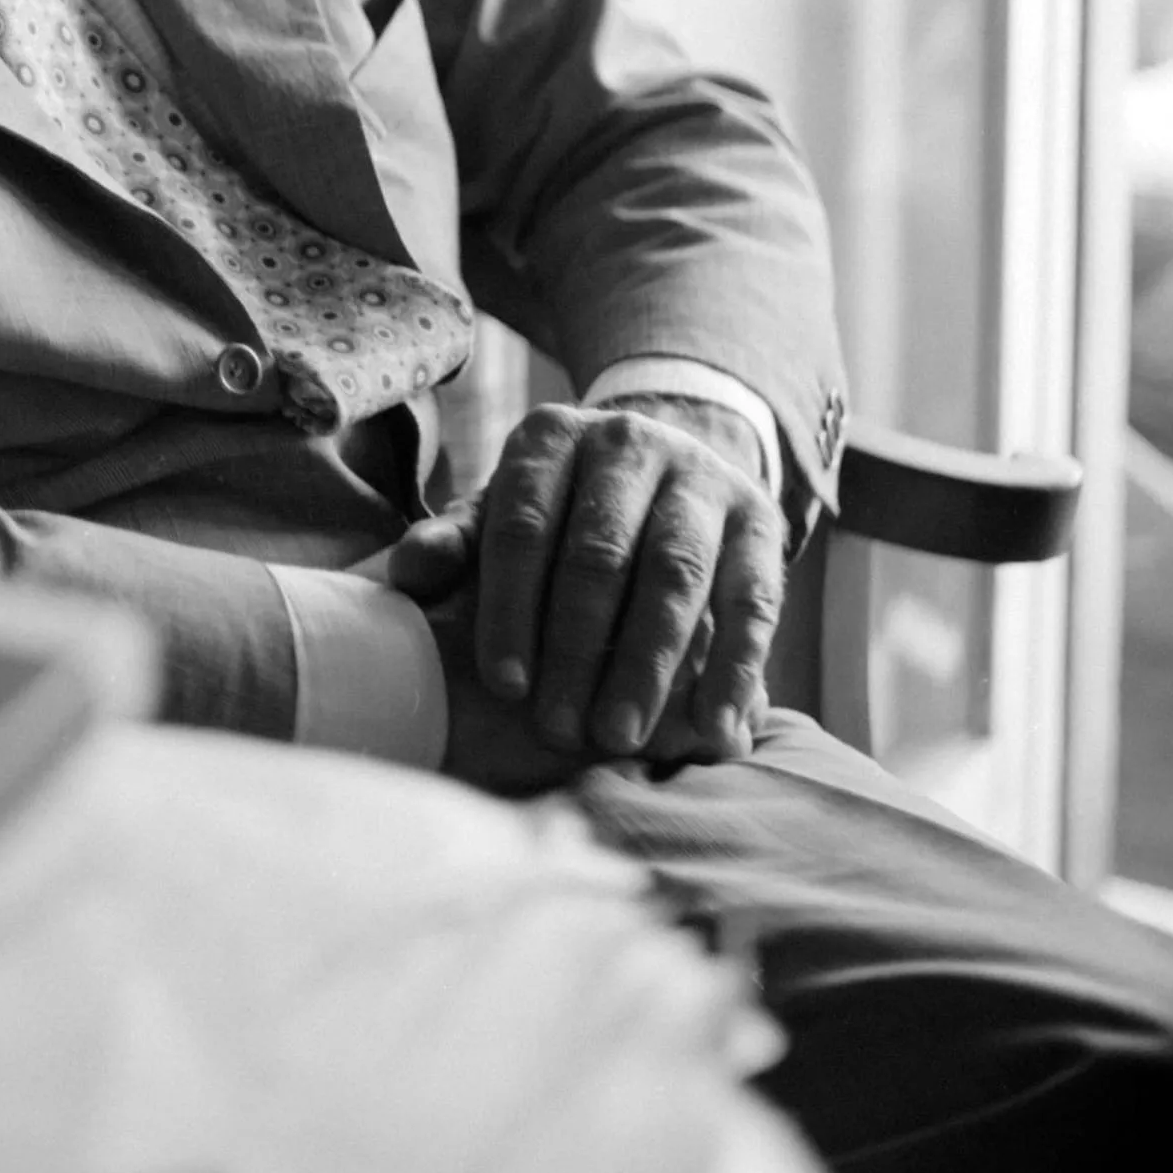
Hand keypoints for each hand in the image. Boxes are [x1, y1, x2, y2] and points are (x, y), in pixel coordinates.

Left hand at [388, 397, 783, 762]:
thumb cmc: (560, 508)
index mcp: (551, 436)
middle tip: (558, 728)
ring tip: (620, 736)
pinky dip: (736, 669)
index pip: (521, 525)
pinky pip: (753, 600)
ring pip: (676, 576)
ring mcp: (702, 478)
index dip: (510, 608)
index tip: (505, 685)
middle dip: (576, 648)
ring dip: (648, 664)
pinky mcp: (761, 519)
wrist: (664, 465)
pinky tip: (714, 729)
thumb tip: (410, 572)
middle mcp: (629, 443)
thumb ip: (455, 542)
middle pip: (600, 554)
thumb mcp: (501, 511)